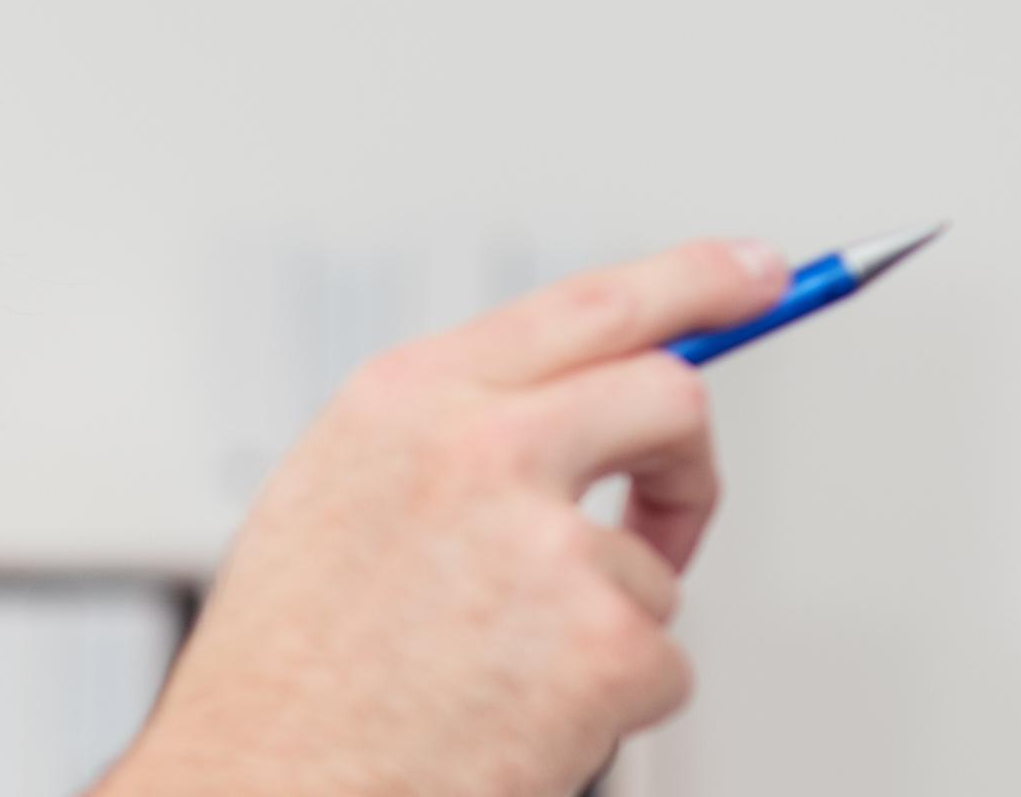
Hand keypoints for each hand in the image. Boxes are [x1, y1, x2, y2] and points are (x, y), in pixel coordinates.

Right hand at [100, 240, 783, 796]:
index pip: (589, 305)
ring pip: (653, 567)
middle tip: (676, 508)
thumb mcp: (337, 501)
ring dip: (604, 628)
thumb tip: (580, 413)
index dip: (695, 281)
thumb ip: (452, 437)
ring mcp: (548, 543)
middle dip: (688, 462)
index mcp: (407, 401)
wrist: (262, 790)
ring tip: (494, 678)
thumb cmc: (284, 678)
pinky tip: (515, 723)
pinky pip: (661, 664)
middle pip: (669, 397)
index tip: (757, 275)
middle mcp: (479, 447)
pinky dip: (608, 707)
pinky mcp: (602, 645)